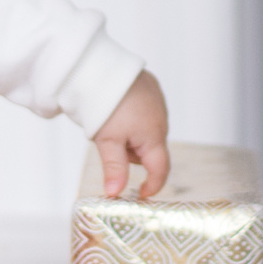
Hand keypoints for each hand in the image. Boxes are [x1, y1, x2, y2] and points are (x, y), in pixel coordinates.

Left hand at [91, 71, 169, 197]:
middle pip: (150, 150)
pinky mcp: (152, 89)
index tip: (141, 194)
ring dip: (133, 136)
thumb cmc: (105, 106)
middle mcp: (162, 120)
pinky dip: (135, 119)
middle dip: (132, 155)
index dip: (153, 185)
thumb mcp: (107, 141)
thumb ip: (115, 168)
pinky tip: (119, 110)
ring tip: (112, 124)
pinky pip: (146, 113)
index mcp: (154, 136)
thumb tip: (115, 194)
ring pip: (147, 132)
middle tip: (110, 145)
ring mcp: (158, 103)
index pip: (161, 169)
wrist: (101, 69)